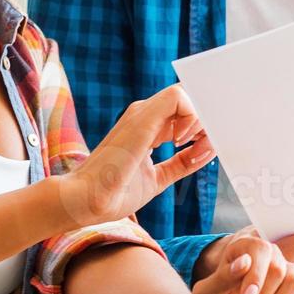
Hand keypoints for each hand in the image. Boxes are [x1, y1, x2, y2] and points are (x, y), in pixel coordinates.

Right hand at [57, 85, 215, 226]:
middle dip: (206, 122)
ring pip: (185, 94)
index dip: (201, 126)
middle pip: (187, 100)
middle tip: (207, 148)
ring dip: (201, 120)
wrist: (86, 200)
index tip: (206, 151)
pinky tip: (184, 142)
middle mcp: (144, 115)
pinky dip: (192, 117)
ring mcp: (142, 114)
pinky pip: (178, 98)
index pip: (183, 111)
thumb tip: (201, 155)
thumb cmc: (113, 193)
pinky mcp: (142, 119)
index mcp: (146, 126)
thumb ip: (179, 164)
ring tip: (198, 147)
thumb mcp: (157, 178)